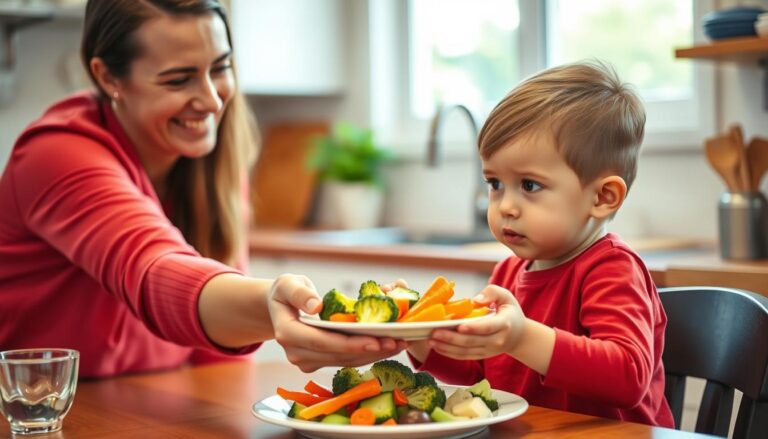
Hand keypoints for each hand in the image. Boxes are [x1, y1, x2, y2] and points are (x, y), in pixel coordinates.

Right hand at [267, 273, 406, 371]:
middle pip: (338, 355)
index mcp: (287, 333)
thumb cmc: (285, 292)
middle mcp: (296, 353)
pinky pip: (346, 360)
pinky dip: (368, 354)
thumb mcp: (287, 284)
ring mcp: (307, 361)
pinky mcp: (318, 362)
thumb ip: (300, 294)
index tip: (374, 341)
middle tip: (396, 342)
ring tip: (398, 343)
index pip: (321, 342)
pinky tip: (387, 345)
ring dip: (373, 354)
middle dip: (369, 350)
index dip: (349, 344)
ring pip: (345, 361)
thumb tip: (316, 307)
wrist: (279, 307)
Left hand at [426, 285, 525, 359]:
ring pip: (466, 352)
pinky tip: (437, 347)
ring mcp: (489, 350)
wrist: (518, 336)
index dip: (473, 328)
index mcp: (504, 324)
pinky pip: (464, 356)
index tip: (458, 326)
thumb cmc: (510, 312)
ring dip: (447, 347)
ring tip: (430, 340)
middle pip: (472, 341)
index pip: (487, 327)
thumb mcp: (506, 296)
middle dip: (451, 338)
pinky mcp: (482, 355)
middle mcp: (497, 340)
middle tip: (434, 333)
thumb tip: (474, 300)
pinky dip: (450, 353)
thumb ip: (491, 293)